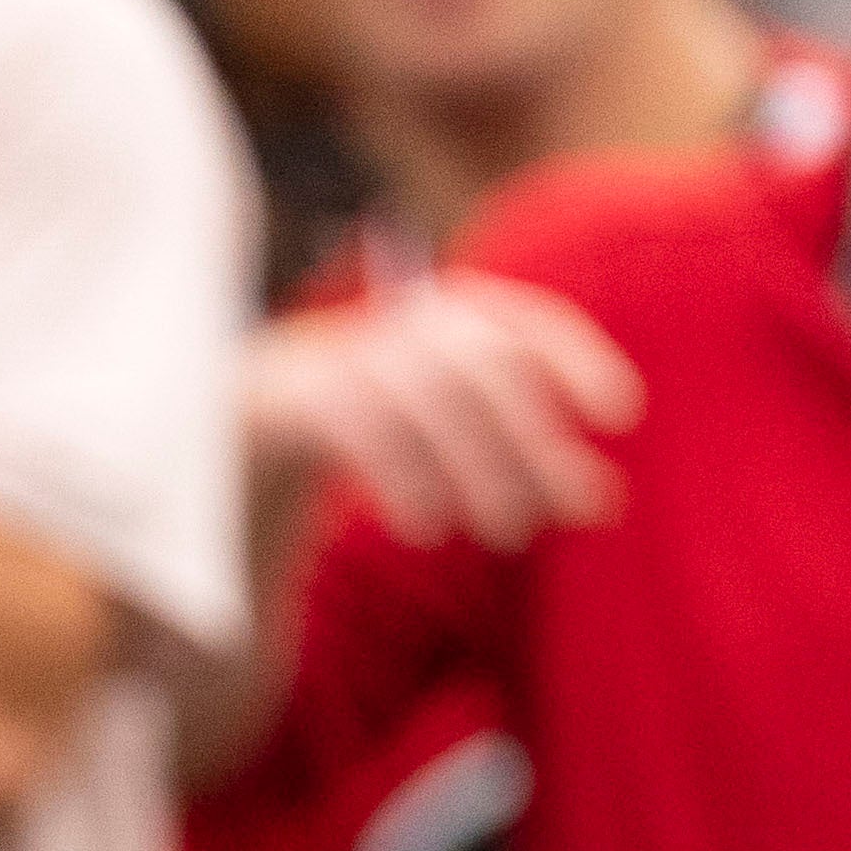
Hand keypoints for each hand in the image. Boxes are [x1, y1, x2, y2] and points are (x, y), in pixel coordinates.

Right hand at [248, 278, 643, 549]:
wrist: (231, 437)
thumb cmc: (365, 439)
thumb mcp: (445, 435)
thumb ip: (515, 457)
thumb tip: (599, 501)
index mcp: (441, 319)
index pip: (521, 321)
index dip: (572, 358)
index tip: (620, 414)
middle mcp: (391, 325)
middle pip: (478, 360)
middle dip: (533, 433)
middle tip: (580, 507)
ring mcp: (336, 356)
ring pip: (426, 391)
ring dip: (479, 462)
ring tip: (508, 531)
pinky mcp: (287, 396)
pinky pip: (358, 422)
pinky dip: (402, 473)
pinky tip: (428, 526)